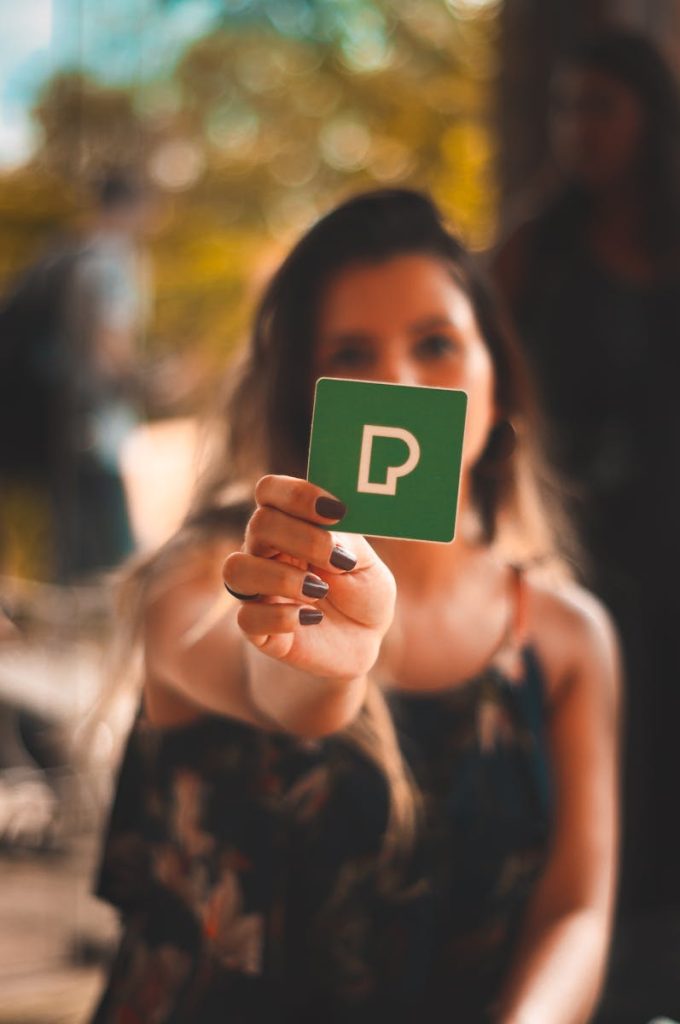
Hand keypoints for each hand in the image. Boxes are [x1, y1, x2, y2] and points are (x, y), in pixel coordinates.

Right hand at [223, 475, 395, 680]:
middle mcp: (266, 552)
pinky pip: (247, 617)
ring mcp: (258, 590)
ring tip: (319, 591)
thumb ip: (346, 542)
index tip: (335, 511)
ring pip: (237, 569)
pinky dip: (281, 617)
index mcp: (291, 524)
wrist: (363, 642)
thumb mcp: (367, 564)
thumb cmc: (363, 593)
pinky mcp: (258, 629)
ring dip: (282, 577)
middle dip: (302, 538)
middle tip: (337, 559)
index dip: (297, 494)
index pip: (270, 491)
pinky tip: (312, 618)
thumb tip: (327, 529)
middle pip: (259, 524)